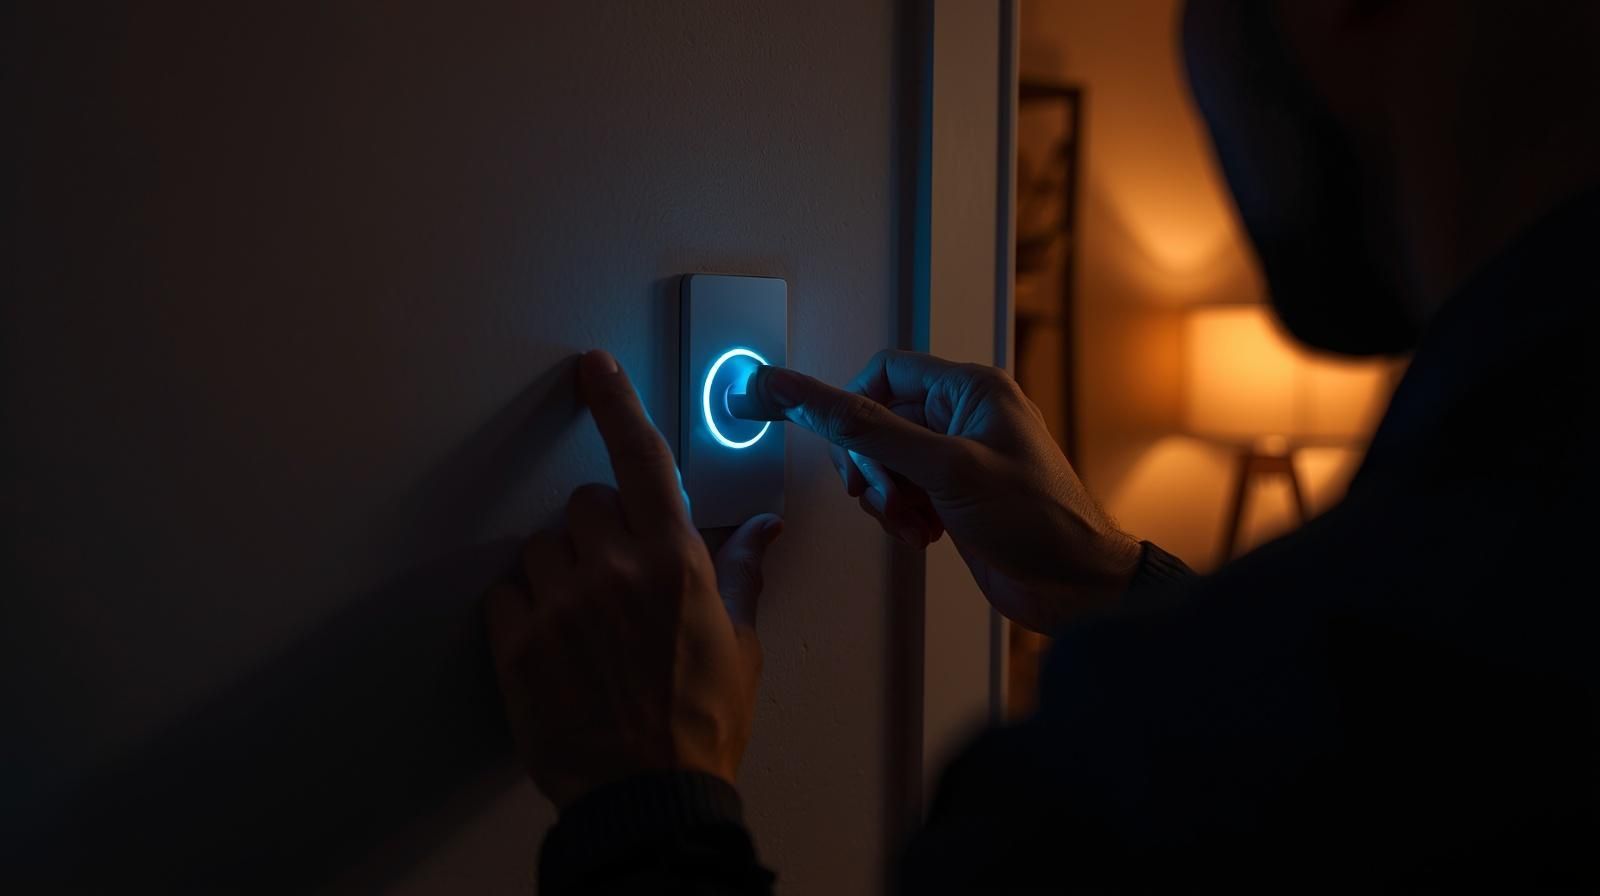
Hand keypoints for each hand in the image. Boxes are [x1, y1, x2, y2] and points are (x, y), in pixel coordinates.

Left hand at [484, 349, 782, 808]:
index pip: (642, 458)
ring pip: (541, 546)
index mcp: (675, 560)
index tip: (594, 369)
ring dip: (558, 571)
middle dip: (598, 532)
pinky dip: (523, 609)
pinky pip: (506, 593)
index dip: (616, 403)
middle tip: (615, 583)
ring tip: (585, 623)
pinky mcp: (518, 642)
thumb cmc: (701, 724)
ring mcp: (561, 603)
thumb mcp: (740, 643)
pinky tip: (553, 643)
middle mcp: (615, 569)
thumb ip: (743, 572)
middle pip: (584, 503)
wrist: (648, 795)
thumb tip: (764, 529)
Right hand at [742, 350, 1137, 631]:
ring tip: (911, 520)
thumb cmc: (1042, 520)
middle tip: (881, 493)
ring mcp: (958, 458)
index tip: (820, 429)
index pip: (884, 372)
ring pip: (884, 463)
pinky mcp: (954, 495)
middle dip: (870, 465)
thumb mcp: (946, 468)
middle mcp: (963, 417)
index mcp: (970, 389)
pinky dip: (900, 515)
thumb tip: (805, 393)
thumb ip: (868, 429)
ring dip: (886, 497)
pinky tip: (923, 533)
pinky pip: (901, 492)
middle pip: (877, 421)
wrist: (1076, 586)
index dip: (848, 403)